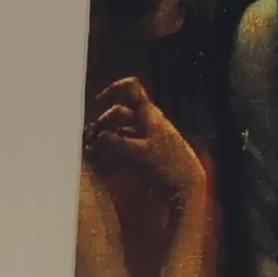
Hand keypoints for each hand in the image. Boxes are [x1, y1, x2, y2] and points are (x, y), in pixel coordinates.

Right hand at [86, 77, 207, 204]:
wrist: (187, 188)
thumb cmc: (168, 167)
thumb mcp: (140, 154)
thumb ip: (117, 144)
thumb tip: (99, 136)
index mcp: (149, 115)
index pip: (132, 89)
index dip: (114, 90)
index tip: (99, 101)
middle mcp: (147, 123)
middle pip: (120, 112)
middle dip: (104, 121)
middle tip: (90, 136)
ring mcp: (146, 138)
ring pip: (121, 130)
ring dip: (105, 137)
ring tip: (92, 150)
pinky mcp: (145, 154)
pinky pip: (124, 146)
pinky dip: (112, 150)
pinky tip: (101, 159)